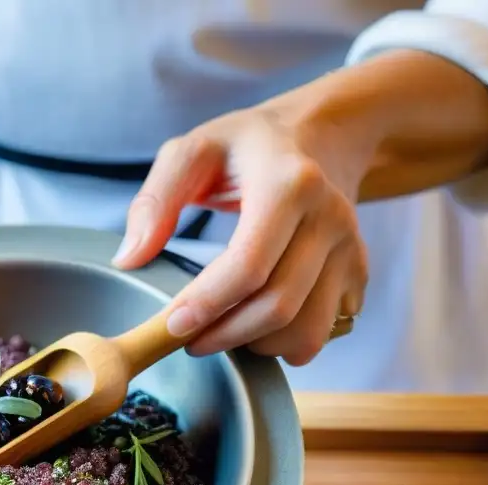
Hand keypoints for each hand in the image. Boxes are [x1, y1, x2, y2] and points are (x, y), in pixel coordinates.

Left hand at [112, 106, 369, 365]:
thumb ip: (155, 201)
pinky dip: (287, 343)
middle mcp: (330, 217)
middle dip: (225, 335)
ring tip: (220, 333)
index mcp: (288, 184)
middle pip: (278, 306)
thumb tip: (130, 258)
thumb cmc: (248, 147)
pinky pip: (325, 329)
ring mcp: (350, 247)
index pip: (249, 265)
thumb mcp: (192, 150)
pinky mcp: (358, 271)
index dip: (208, 305)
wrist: (321, 136)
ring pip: (307, 329)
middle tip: (185, 339)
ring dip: (256, 346)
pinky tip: (256, 327)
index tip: (172, 326)